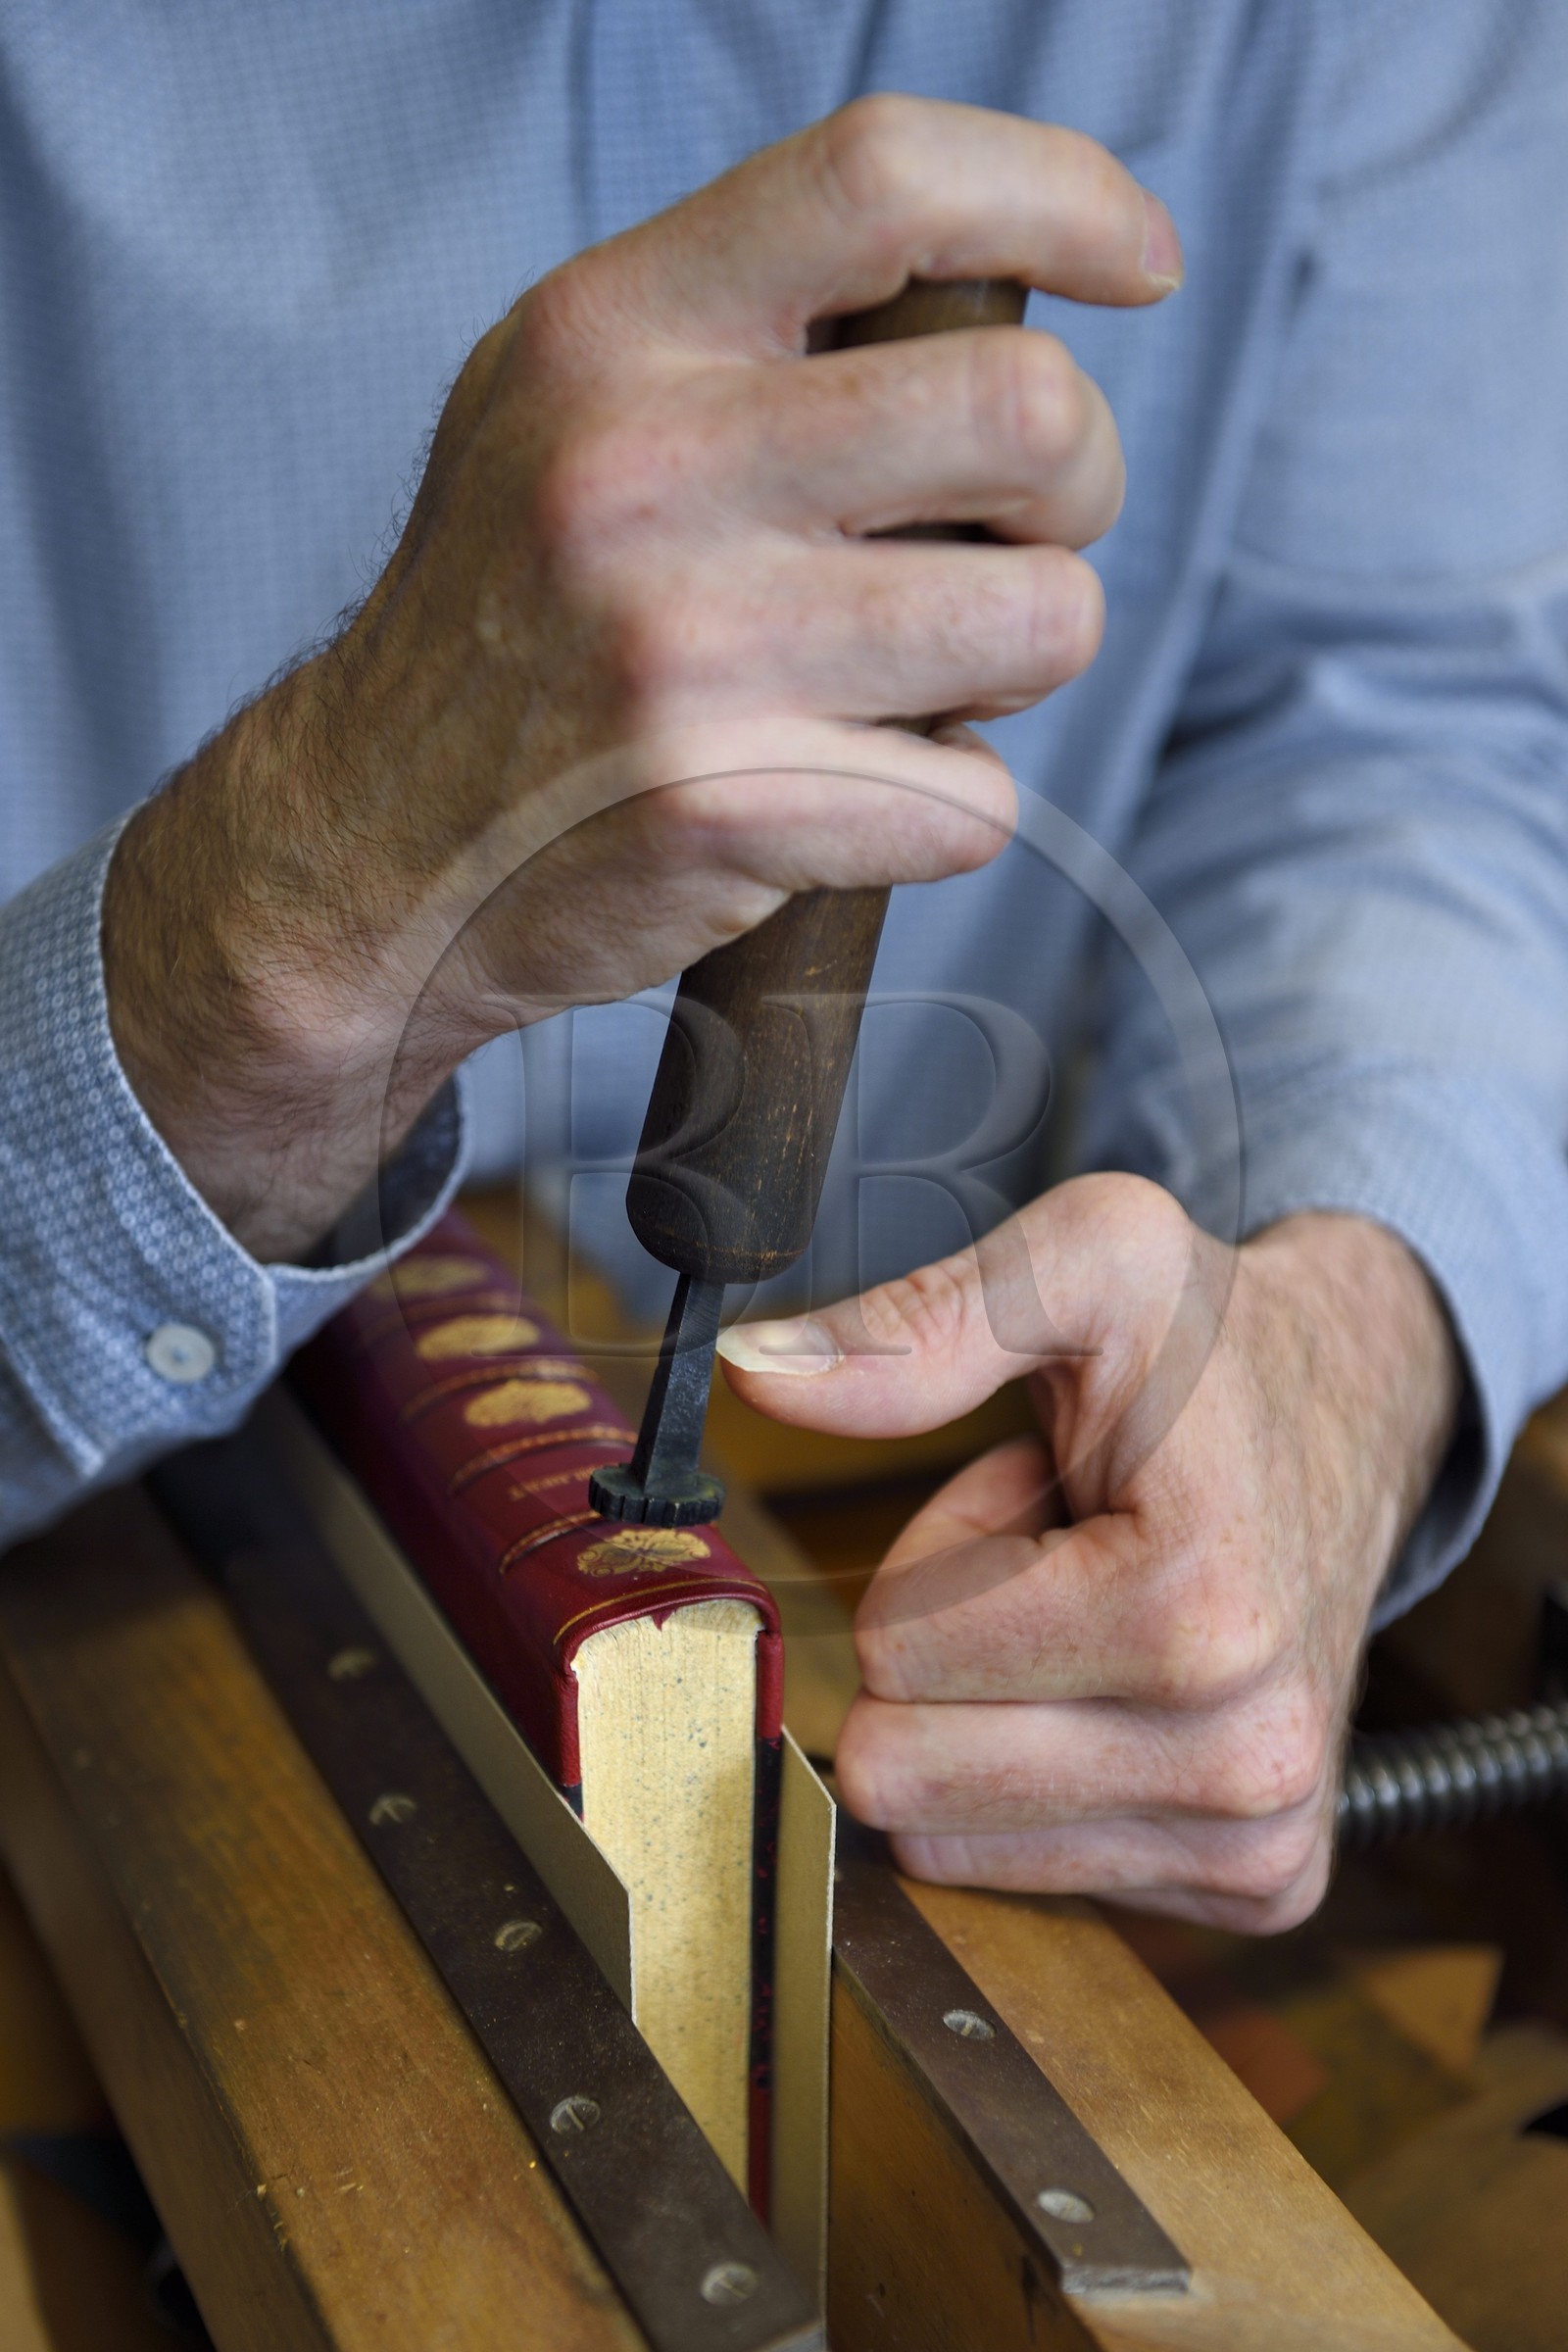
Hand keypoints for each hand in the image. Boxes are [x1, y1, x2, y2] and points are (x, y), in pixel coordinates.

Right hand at [102, 98, 1180, 1261]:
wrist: (365, 847)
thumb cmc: (515, 621)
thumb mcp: (566, 409)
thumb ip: (743, 329)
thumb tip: (994, 296)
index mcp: (612, 329)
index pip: (885, 179)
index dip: (1061, 198)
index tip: (1137, 261)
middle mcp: (644, 467)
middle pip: (1031, 414)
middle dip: (1076, 491)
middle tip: (1011, 543)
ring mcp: (687, 647)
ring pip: (1044, 623)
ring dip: (1019, 665)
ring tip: (912, 679)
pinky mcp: (727, 811)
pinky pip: (977, 802)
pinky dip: (944, 810)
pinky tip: (844, 797)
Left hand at [717, 1183, 1459, 1929]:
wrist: (1355, 1407)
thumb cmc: (1213, 1342)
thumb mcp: (1083, 1266)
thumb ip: (918, 1325)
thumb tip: (756, 1371)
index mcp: (1197, 1609)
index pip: (895, 1652)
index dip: (938, 1553)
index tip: (1039, 1498)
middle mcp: (1248, 1755)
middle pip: (905, 1773)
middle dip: (945, 1649)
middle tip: (1051, 1560)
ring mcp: (1259, 1837)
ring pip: (946, 1839)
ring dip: (990, 1710)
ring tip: (1089, 1606)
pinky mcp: (1259, 1883)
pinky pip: (1019, 1877)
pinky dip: (1040, 1772)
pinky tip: (1126, 1674)